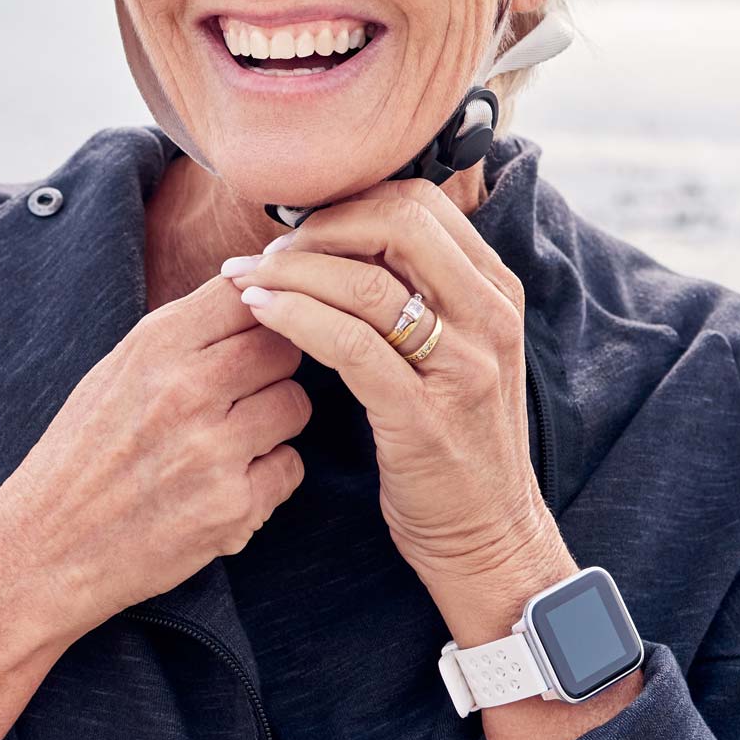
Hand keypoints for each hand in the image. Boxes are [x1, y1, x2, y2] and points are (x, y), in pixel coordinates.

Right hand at [0, 272, 310, 641]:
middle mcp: (187, 391)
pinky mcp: (233, 507)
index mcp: (154, 347)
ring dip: (274, 420)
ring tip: (231, 439)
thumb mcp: (116, 371)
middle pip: (284, 345)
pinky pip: (290, 467)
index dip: (261, 307)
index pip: (246, 292)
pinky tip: (225, 483)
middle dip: (272, 365)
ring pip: (295, 404)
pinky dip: (268, 475)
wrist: (47, 547)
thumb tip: (251, 287)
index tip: (253, 328)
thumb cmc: (81, 454)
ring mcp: (214, 450)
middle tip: (243, 390)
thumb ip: (183, 334)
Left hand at [222, 176, 554, 600]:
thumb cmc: (452, 438)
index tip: (296, 228)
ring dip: (291, 272)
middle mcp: (490, 318)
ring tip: (243, 280)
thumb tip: (341, 234)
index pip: (419, 205)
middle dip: (318, 229)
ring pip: (366, 283)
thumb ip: (418, 291)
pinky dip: (296, 318)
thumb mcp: (454, 350)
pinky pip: (351, 345)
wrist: (488, 536)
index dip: (347, 203)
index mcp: (495, 291)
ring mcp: (463, 367)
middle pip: (397, 224)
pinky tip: (259, 314)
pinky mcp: (425, 416)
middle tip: (266, 253)